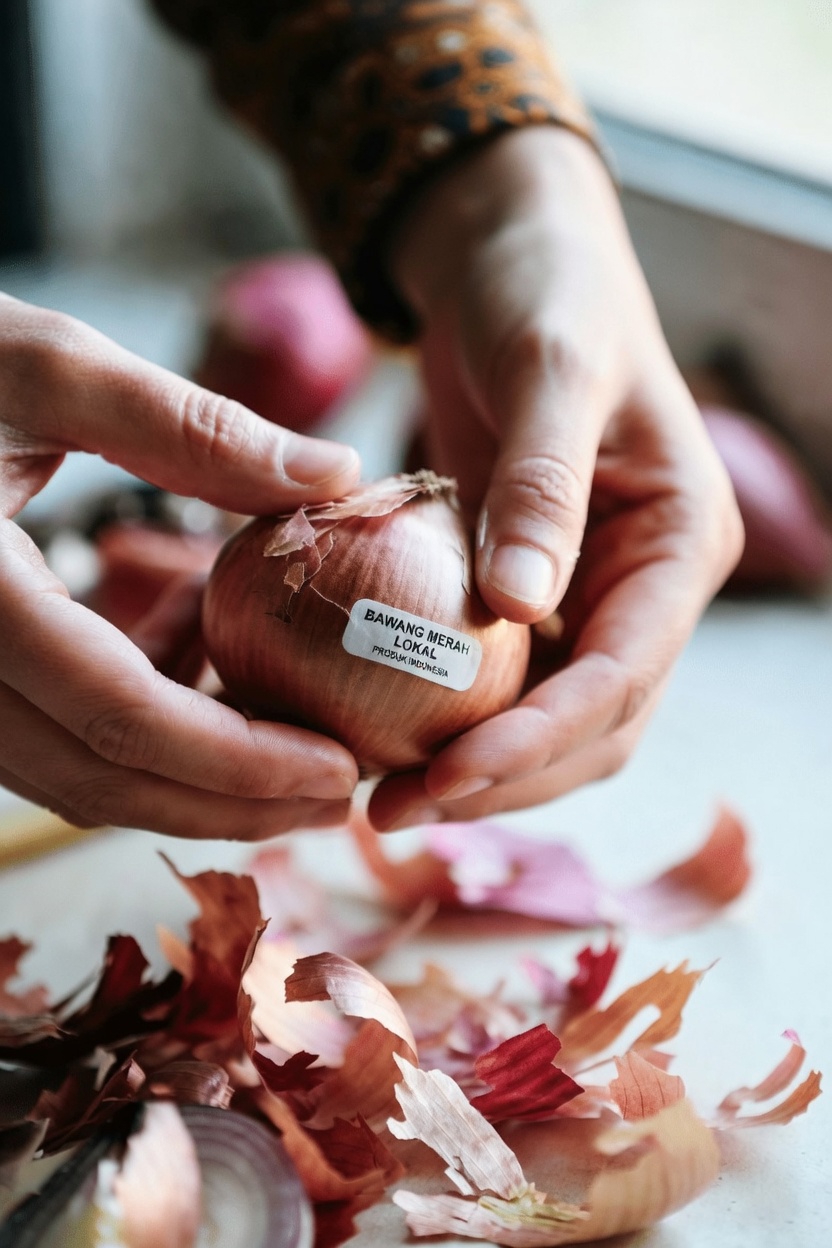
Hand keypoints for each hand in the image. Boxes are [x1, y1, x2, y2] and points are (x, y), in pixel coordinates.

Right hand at [0, 294, 360, 837]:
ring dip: (189, 783)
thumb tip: (335, 475)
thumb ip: (190, 428)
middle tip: (338, 794)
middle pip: (101, 779)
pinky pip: (51, 737)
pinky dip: (139, 730)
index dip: (240, 761)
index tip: (338, 767)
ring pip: (73, 777)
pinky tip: (203, 668)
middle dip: (231, 803)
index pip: (121, 716)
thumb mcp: (48, 367)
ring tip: (295, 755)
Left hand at [369, 126, 742, 829]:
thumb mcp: (550, 372)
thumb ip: (544, 487)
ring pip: (544, 719)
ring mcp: (586, 594)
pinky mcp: (525, 592)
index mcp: (681, 542)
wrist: (506, 258)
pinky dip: (444, 715)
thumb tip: (522, 608)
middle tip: (392, 810)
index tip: (445, 778)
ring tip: (378, 794)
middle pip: (592, 725)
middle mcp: (644, 585)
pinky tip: (376, 731)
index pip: (625, 674)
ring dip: (471, 766)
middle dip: (501, 779)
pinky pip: (492, 677)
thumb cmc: (543, 293)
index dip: (540, 740)